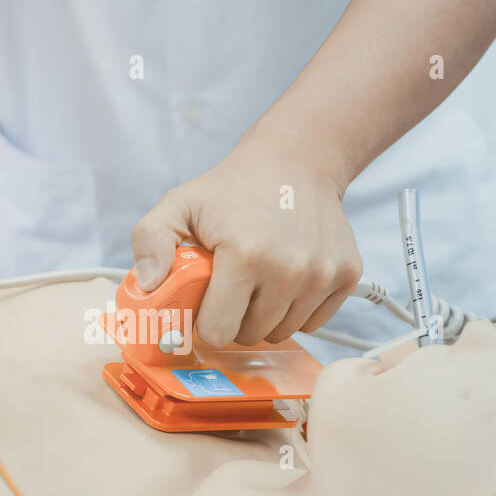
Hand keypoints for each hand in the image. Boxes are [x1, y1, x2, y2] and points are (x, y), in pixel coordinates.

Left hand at [130, 126, 361, 345]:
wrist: (297, 160)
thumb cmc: (233, 189)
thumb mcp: (179, 204)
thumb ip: (151, 242)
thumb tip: (148, 286)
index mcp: (245, 255)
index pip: (218, 331)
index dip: (206, 320)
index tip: (207, 301)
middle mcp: (289, 269)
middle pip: (251, 336)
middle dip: (236, 318)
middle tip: (232, 285)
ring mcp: (322, 274)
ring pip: (283, 332)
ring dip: (267, 316)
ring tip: (259, 279)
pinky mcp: (347, 275)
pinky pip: (314, 322)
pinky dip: (297, 309)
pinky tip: (287, 278)